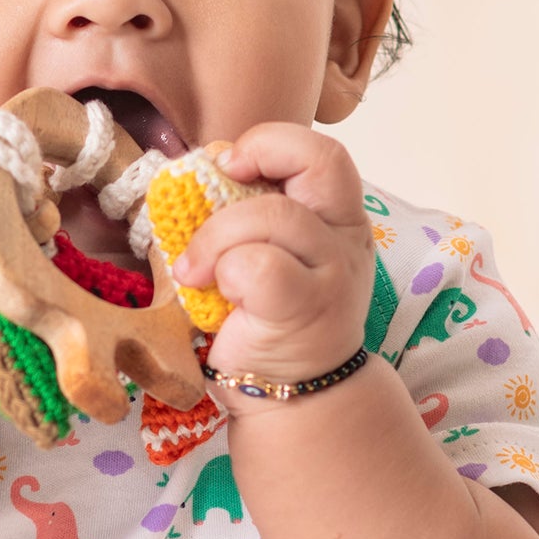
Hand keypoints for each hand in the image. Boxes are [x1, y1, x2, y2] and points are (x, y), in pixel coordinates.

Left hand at [173, 124, 372, 391]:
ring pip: (275, 215)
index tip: (229, 165)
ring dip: (216, 236)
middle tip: (218, 187)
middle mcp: (344, 237)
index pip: (321, 150)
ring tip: (194, 270)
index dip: (269, 142)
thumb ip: (246, 208)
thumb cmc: (265, 319)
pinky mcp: (306, 307)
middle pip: (320, 160)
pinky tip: (214, 294)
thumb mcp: (263, 250)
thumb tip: (201, 166)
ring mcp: (332, 273)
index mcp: (336, 216)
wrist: (287, 396)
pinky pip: (260, 265)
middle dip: (258, 157)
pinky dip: (225, 271)